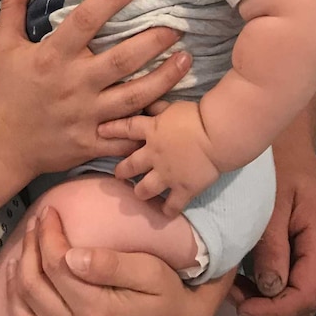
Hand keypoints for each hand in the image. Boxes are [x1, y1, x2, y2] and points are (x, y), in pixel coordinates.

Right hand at [0, 0, 191, 180]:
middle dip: (152, 42)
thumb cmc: (7, 91)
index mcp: (52, 57)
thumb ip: (13, 6)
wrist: (3, 145)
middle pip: (121, 60)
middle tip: (177, 26)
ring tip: (187, 59)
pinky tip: (174, 110)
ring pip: (134, 97)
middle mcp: (74, 84)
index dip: (110, 0)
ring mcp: (87, 116)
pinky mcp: (94, 141)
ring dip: (164, 78)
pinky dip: (151, 125)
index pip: (85, 21)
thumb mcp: (4, 45)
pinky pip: (129, 134)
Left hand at [0, 206, 232, 315]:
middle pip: (35, 288)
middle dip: (29, 249)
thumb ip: (110, 264)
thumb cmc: (166, 292)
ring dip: (14, 287)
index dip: (48, 234)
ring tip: (19, 257)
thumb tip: (71, 256)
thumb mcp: (150, 271)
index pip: (56, 265)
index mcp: (98, 310)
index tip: (48, 212)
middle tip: (35, 224)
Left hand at [100, 102, 220, 215]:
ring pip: (145, 189)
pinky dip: (167, 210)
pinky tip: (165, 212)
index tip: (99, 132)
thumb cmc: (196, 115)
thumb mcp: (172, 106)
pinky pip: (172, 205)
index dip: (111, 130)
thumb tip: (145, 102)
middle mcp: (153, 155)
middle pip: (130, 165)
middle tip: (117, 173)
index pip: (125, 128)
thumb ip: (157, 108)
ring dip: (140, 192)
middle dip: (121, 170)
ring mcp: (166, 175)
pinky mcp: (183, 189)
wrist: (216, 134)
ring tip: (139, 194)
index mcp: (150, 130)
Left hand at [229, 129, 315, 315]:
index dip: (276, 311)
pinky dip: (268, 287)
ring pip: (298, 295)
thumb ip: (271, 247)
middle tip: (231, 296)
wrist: (288, 141)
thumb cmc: (279, 165)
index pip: (307, 295)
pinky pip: (292, 279)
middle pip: (305, 302)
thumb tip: (270, 290)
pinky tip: (243, 276)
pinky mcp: (307, 250)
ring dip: (266, 301)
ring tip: (233, 287)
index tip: (242, 307)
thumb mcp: (271, 204)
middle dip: (269, 309)